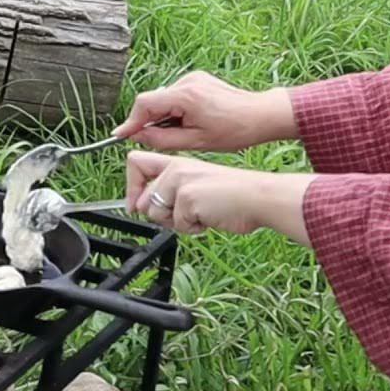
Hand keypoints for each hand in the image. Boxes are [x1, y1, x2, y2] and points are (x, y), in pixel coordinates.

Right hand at [113, 72, 297, 151]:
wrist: (261, 115)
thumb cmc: (234, 131)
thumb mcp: (194, 142)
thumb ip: (160, 138)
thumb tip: (136, 135)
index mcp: (186, 96)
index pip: (145, 103)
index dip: (130, 120)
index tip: (120, 135)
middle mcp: (187, 81)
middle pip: (152, 100)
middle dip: (148, 120)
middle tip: (155, 140)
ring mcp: (193, 78)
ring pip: (163, 99)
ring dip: (163, 116)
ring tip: (181, 132)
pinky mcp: (198, 80)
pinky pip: (174, 96)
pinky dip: (174, 110)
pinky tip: (189, 122)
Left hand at [125, 150, 315, 245]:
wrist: (259, 197)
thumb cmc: (234, 194)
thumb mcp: (196, 185)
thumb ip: (170, 191)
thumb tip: (140, 207)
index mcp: (177, 162)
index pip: (136, 162)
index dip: (131, 187)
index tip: (133, 205)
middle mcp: (175, 169)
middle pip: (144, 201)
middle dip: (161, 216)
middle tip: (189, 213)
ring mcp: (179, 182)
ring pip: (156, 214)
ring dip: (177, 222)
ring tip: (202, 212)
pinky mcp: (186, 198)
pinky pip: (177, 224)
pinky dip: (193, 228)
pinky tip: (210, 217)